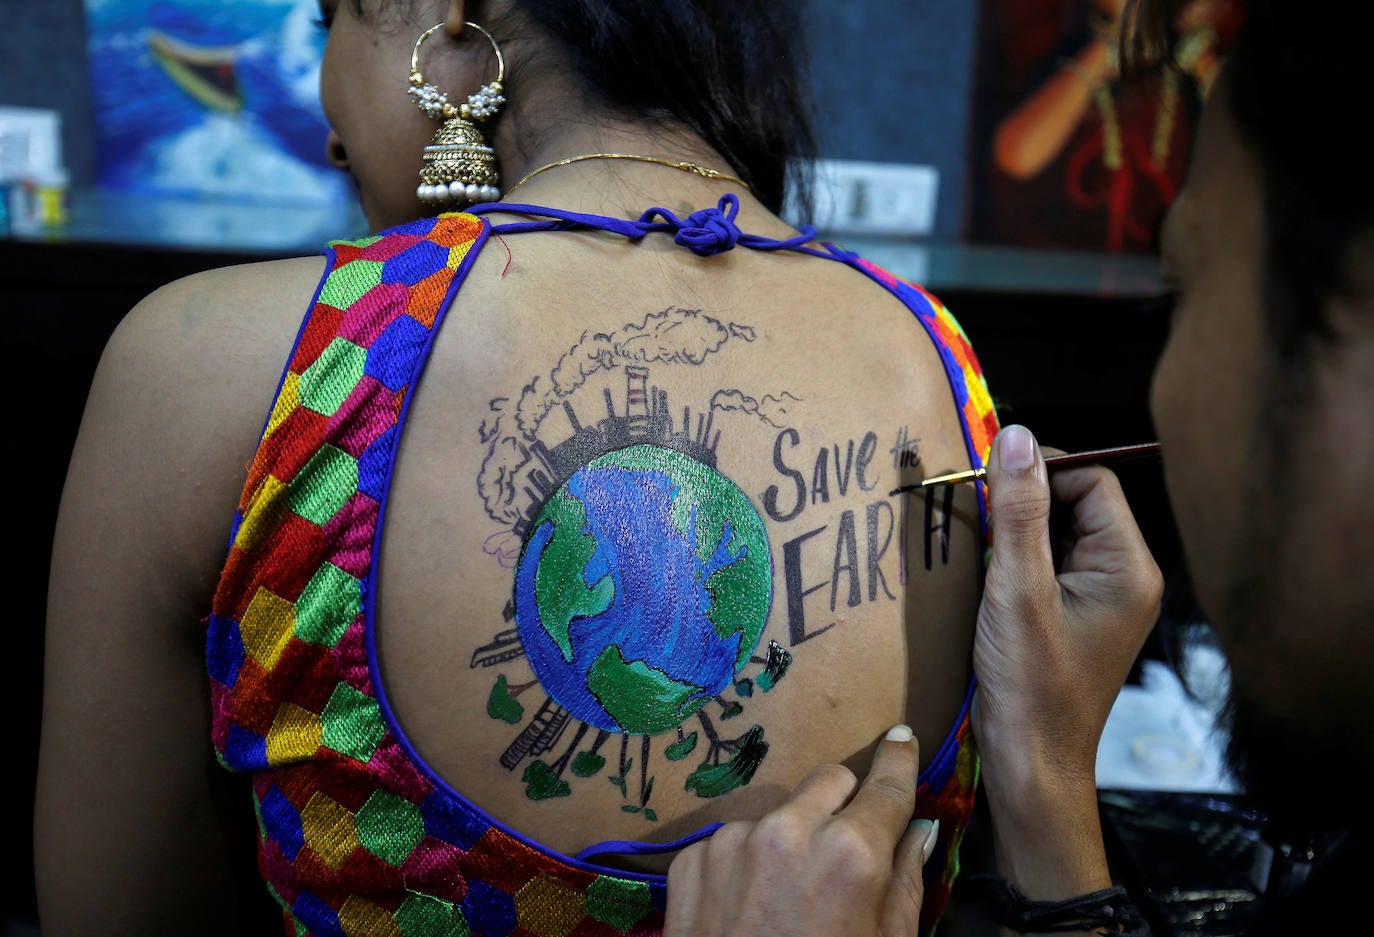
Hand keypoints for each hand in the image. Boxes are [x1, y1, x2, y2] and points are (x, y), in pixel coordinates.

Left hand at [664, 727, 938, 936]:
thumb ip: (906, 879)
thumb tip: (919, 830)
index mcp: (850, 852)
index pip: (886, 785)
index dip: (899, 759)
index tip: (902, 739)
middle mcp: (790, 831)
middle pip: (830, 780)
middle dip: (844, 802)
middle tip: (847, 840)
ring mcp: (734, 841)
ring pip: (779, 812)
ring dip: (791, 837)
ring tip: (789, 897)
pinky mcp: (693, 859)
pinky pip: (733, 841)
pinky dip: (746, 864)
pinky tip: (750, 908)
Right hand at [973, 424, 1162, 789]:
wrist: (1031, 764)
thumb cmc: (1031, 685)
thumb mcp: (1016, 588)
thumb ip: (1017, 510)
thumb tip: (1014, 434)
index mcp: (1128, 567)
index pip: (1092, 481)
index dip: (1041, 470)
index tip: (987, 480)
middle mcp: (1124, 578)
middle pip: (1075, 503)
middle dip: (1023, 501)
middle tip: (974, 514)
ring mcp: (1099, 599)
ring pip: (1056, 533)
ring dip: (1014, 531)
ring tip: (976, 548)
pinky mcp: (1073, 617)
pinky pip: (1046, 565)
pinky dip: (1013, 560)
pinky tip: (983, 576)